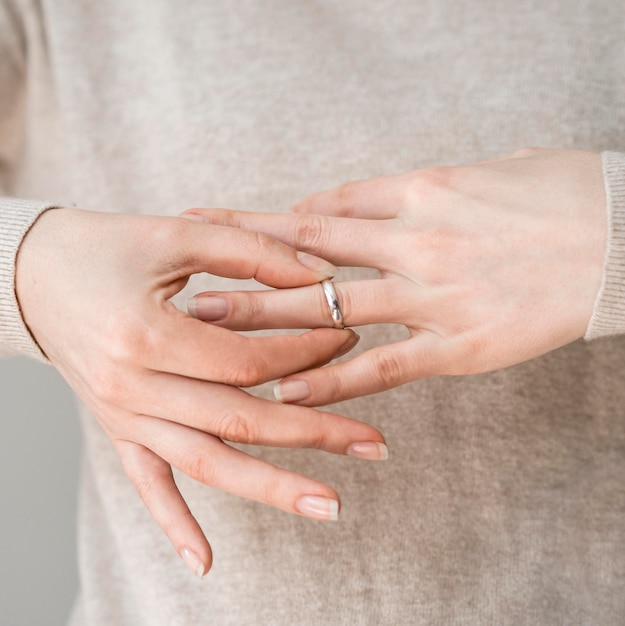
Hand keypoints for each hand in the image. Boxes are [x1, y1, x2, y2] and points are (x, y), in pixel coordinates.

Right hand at [15, 209, 386, 575]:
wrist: (31, 275)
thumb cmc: (105, 248)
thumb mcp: (177, 235)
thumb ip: (251, 250)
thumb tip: (320, 275)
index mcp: (145, 336)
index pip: (247, 361)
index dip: (304, 352)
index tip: (347, 336)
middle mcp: (132, 388)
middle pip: (240, 421)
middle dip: (314, 432)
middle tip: (375, 445)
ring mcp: (124, 416)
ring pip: (207, 464)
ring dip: (272, 488)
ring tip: (332, 506)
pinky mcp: (117, 429)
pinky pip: (147, 484)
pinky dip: (174, 523)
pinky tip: (206, 561)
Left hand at [182, 148, 606, 405]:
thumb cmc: (562, 194)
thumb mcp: (486, 170)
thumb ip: (424, 186)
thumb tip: (380, 196)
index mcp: (420, 190)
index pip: (325, 207)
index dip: (273, 222)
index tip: (233, 231)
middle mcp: (414, 240)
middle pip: (305, 251)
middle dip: (241, 262)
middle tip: (186, 273)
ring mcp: (432, 294)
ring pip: (328, 308)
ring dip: (264, 317)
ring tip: (209, 324)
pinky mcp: (457, 345)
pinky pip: (380, 366)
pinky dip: (329, 380)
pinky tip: (283, 392)